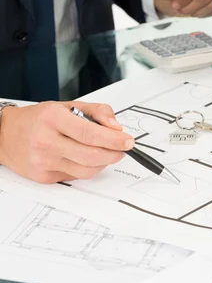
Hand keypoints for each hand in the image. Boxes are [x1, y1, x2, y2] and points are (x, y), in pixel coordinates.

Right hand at [0, 102, 133, 183]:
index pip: (91, 134)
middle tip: (121, 149)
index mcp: (53, 119)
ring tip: (101, 152)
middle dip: (114, 154)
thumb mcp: (67, 106)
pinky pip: (76, 177)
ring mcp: (44, 162)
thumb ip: (97, 112)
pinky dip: (86, 168)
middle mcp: (46, 141)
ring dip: (102, 163)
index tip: (128, 141)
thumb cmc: (38, 119)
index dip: (114, 140)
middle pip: (92, 156)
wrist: (4, 135)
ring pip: (88, 171)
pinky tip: (80, 158)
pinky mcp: (44, 177)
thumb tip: (116, 127)